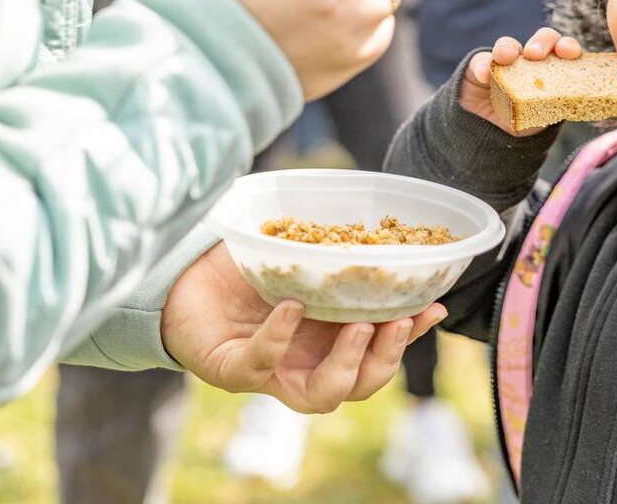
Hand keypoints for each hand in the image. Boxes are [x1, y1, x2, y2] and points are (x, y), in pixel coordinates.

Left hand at [162, 242, 445, 413]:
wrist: (182, 275)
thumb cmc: (245, 266)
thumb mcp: (298, 254)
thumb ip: (336, 250)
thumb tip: (386, 220)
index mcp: (329, 341)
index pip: (380, 350)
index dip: (410, 336)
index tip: (434, 307)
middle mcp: (305, 365)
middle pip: (359, 385)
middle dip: (385, 359)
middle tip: (395, 322)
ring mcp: (270, 374)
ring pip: (318, 395)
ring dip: (345, 366)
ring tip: (358, 327)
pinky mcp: (230, 370)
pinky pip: (259, 365)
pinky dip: (278, 339)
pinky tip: (290, 308)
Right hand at [460, 27, 581, 135]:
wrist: (490, 133)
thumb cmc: (525, 123)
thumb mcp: (542, 118)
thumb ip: (555, 108)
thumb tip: (573, 105)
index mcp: (555, 69)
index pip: (566, 51)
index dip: (569, 47)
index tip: (568, 52)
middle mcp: (533, 60)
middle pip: (543, 39)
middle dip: (542, 42)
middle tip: (534, 54)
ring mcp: (507, 60)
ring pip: (509, 45)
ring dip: (507, 48)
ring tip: (504, 57)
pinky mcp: (481, 65)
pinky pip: (481, 61)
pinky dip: (482, 66)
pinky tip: (483, 75)